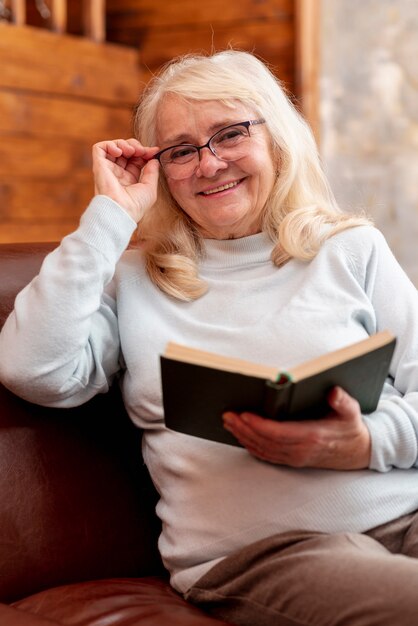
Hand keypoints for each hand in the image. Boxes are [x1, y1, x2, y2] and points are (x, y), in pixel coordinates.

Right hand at [92, 138, 160, 221]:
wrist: (122, 210)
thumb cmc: (136, 205)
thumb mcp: (150, 188)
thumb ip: (152, 172)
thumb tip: (154, 159)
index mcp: (129, 179)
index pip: (136, 159)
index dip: (145, 152)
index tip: (154, 151)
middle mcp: (117, 173)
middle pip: (125, 150)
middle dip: (136, 146)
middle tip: (143, 151)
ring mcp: (108, 169)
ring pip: (113, 147)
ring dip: (124, 143)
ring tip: (132, 151)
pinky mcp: (99, 165)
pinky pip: (100, 148)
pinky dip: (110, 145)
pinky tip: (120, 152)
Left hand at [222, 386, 370, 469]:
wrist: (359, 452)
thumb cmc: (351, 428)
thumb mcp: (352, 412)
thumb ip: (342, 401)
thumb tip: (333, 392)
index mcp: (313, 437)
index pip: (279, 433)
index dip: (259, 425)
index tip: (244, 414)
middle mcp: (301, 451)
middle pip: (265, 442)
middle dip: (244, 429)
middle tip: (227, 416)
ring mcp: (295, 458)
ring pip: (263, 450)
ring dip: (243, 437)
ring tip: (228, 422)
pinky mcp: (292, 460)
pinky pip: (267, 455)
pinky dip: (251, 446)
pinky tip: (240, 435)